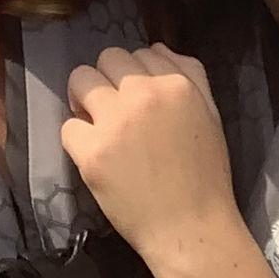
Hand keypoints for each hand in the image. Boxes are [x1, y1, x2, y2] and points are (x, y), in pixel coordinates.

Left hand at [62, 43, 237, 261]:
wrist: (191, 230)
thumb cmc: (205, 177)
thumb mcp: (211, 117)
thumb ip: (190, 75)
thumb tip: (156, 47)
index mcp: (176, 84)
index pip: (140, 52)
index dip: (134, 76)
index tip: (136, 100)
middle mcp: (144, 95)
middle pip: (106, 58)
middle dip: (107, 80)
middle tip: (113, 111)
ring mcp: (115, 122)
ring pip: (79, 79)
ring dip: (84, 99)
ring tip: (98, 125)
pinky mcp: (91, 151)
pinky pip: (67, 125)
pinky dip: (78, 140)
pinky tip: (95, 156)